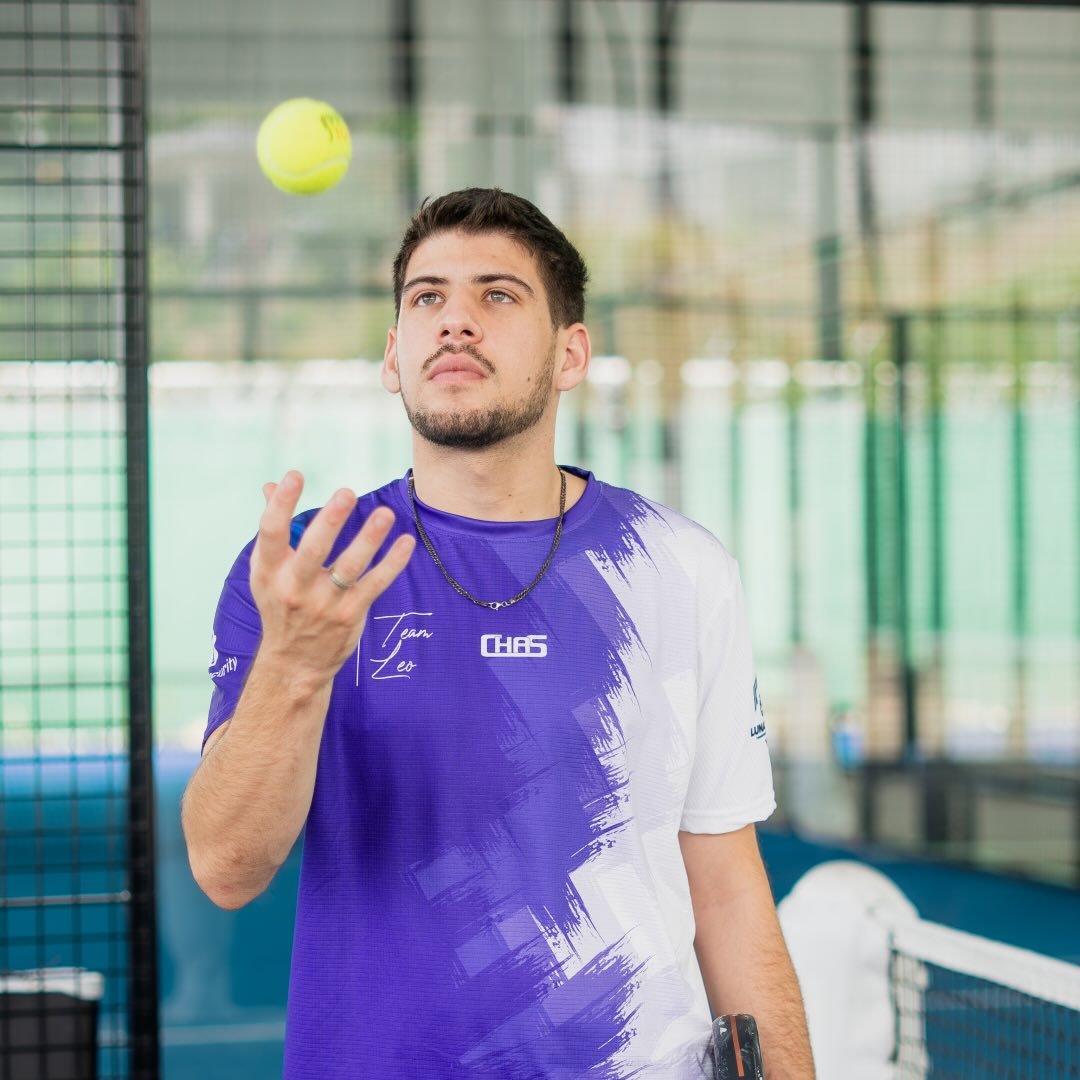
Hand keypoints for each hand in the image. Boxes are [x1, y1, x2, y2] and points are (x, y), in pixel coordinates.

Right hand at [249, 471, 414, 688]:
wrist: (294, 662)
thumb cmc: (281, 605)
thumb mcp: (267, 571)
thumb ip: (273, 527)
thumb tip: (271, 486)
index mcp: (270, 571)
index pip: (271, 532)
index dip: (282, 503)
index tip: (295, 476)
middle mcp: (295, 587)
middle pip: (313, 549)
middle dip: (330, 521)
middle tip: (346, 493)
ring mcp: (324, 603)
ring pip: (349, 566)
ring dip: (369, 539)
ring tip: (384, 513)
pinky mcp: (351, 614)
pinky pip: (375, 584)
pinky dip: (392, 563)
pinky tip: (406, 541)